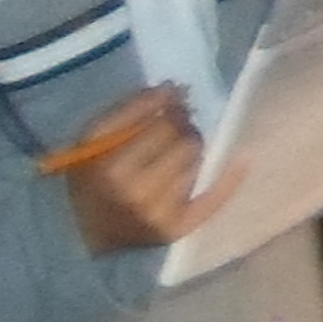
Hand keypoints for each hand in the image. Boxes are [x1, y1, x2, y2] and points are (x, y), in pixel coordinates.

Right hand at [55, 89, 228, 255]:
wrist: (80, 233)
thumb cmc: (86, 177)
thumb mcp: (91, 139)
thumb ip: (130, 110)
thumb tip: (172, 88)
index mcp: (113, 169)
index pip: (164, 127)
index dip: (173, 109)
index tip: (176, 100)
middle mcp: (138, 194)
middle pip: (186, 144)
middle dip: (183, 130)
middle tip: (177, 126)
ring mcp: (160, 215)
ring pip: (196, 164)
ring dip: (188, 154)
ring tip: (171, 154)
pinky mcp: (176, 231)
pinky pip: (213, 200)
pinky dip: (229, 179)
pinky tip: (242, 160)